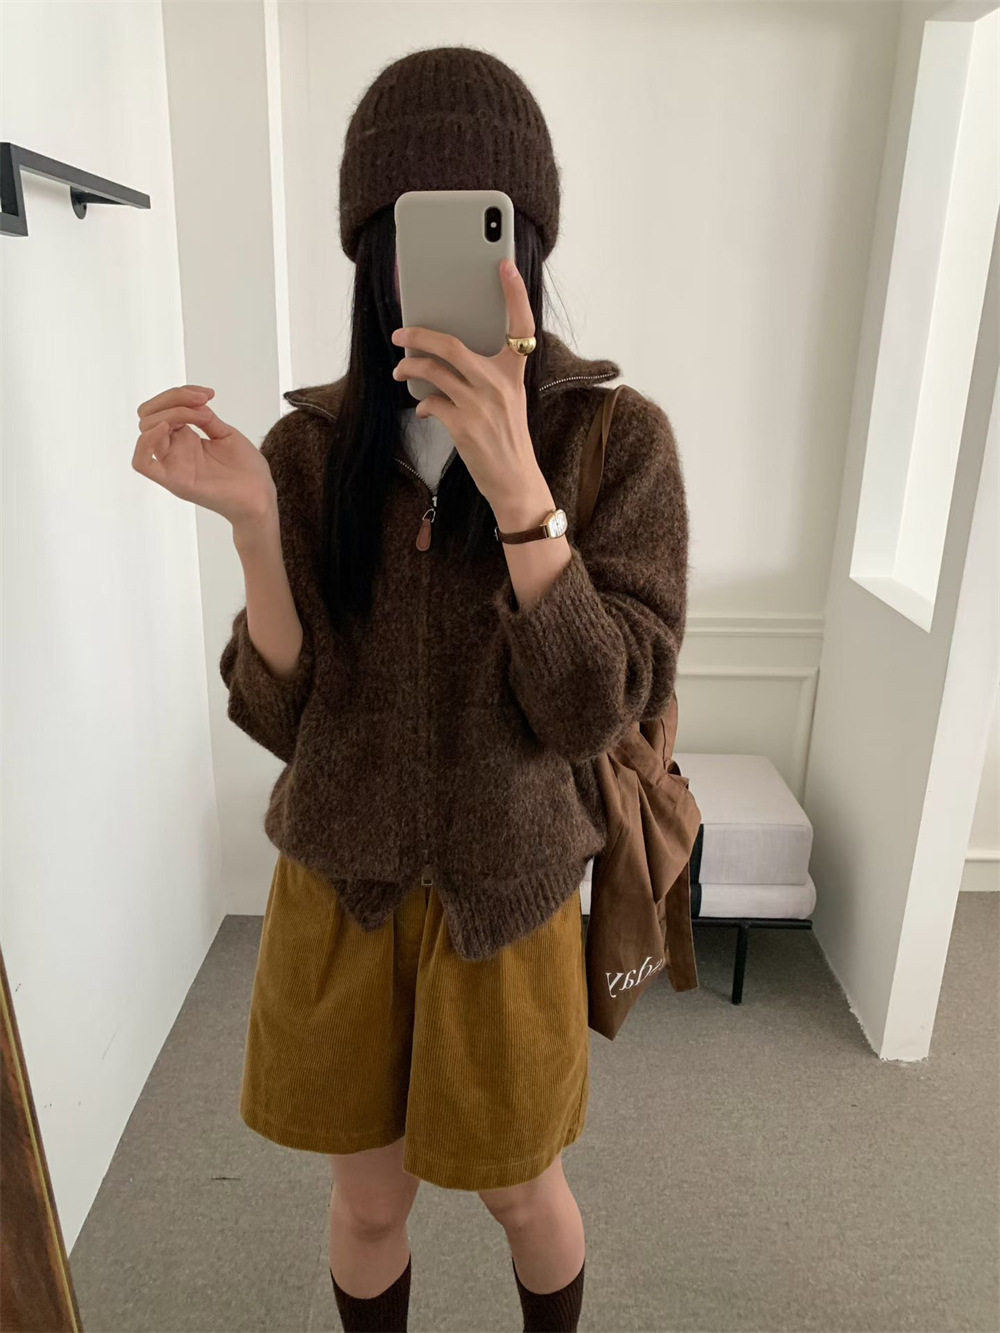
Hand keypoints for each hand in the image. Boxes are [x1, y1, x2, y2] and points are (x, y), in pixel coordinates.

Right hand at [132, 384, 276, 527]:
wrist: (261, 498)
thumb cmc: (246, 471)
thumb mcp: (225, 434)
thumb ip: (204, 417)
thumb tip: (192, 401)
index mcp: (184, 439)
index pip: (162, 408)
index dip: (180, 393)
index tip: (208, 394)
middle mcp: (174, 451)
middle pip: (149, 415)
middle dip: (173, 398)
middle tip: (204, 401)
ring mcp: (172, 466)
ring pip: (146, 430)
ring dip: (170, 412)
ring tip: (201, 415)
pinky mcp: (176, 482)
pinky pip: (142, 464)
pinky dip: (146, 442)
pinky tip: (168, 428)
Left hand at [390, 258, 546, 513]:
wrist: (515, 482)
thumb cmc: (508, 439)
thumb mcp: (510, 401)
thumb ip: (488, 375)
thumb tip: (446, 358)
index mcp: (515, 373)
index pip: (521, 326)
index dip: (515, 293)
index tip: (505, 265)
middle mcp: (499, 384)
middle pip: (451, 344)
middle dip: (418, 335)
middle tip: (400, 334)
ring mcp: (480, 405)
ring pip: (432, 371)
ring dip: (408, 368)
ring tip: (400, 370)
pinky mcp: (463, 426)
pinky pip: (431, 403)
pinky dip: (423, 404)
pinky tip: (425, 409)